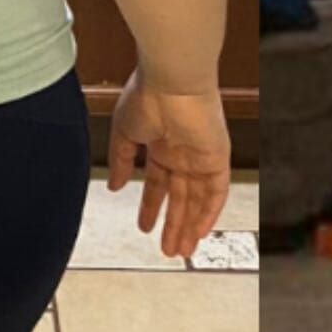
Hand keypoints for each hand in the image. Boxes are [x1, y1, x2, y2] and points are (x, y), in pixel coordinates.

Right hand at [107, 64, 231, 258]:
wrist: (171, 80)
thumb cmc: (145, 97)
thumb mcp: (123, 133)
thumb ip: (120, 161)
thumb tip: (113, 186)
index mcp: (161, 144)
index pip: (158, 182)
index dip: (150, 206)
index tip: (143, 227)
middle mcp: (183, 153)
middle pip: (180, 197)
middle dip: (173, 225)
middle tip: (168, 251)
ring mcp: (201, 156)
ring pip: (197, 199)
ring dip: (189, 226)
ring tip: (180, 251)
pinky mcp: (218, 157)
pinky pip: (217, 191)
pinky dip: (208, 213)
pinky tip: (199, 233)